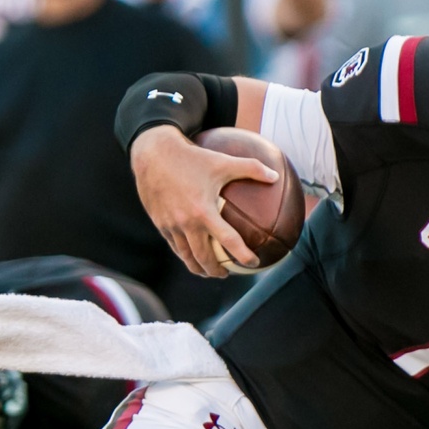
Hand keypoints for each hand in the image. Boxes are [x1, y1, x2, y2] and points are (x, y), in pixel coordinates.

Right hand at [130, 126, 276, 277]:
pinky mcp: (160, 224)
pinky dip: (184, 255)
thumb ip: (251, 168)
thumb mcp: (222, 161)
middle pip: (204, 258)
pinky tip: (190, 254)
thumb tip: (275, 176)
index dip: (243, 256)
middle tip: (226, 273)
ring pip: (186, 256)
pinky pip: (174, 245)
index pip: (228, 241)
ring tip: (207, 271)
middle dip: (216, 271)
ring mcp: (171, 226)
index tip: (253, 263)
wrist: (153, 155)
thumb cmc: (191, 157)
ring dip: (198, 268)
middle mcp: (187, 223)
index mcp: (204, 211)